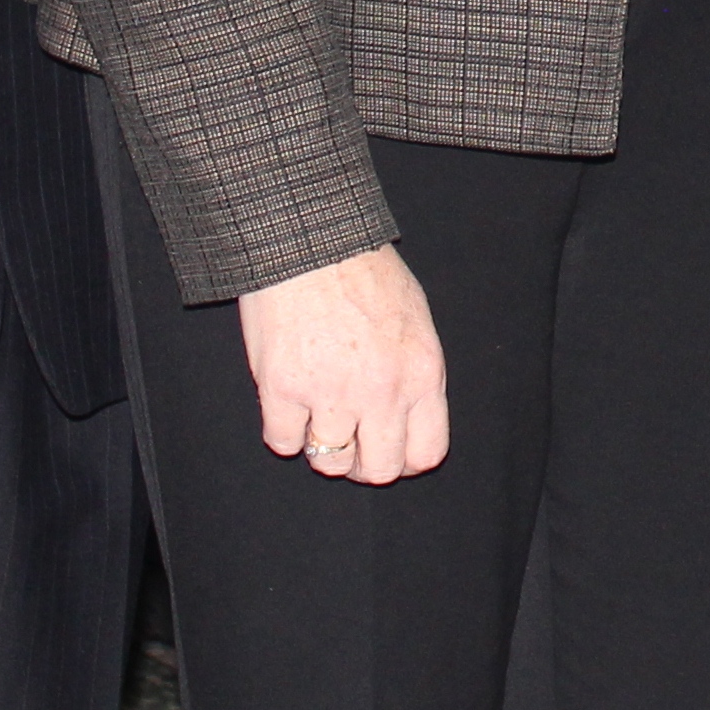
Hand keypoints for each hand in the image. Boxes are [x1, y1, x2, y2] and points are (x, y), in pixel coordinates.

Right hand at [238, 245, 447, 484]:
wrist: (311, 239)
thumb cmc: (363, 270)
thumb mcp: (414, 318)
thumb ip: (414, 372)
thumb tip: (405, 416)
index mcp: (422, 373)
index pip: (427, 453)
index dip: (405, 460)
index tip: (388, 451)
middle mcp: (382, 391)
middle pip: (380, 470)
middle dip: (364, 464)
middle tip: (350, 446)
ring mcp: (332, 393)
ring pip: (330, 463)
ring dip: (322, 446)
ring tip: (317, 417)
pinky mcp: (284, 388)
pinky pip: (283, 442)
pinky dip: (284, 430)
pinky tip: (288, 404)